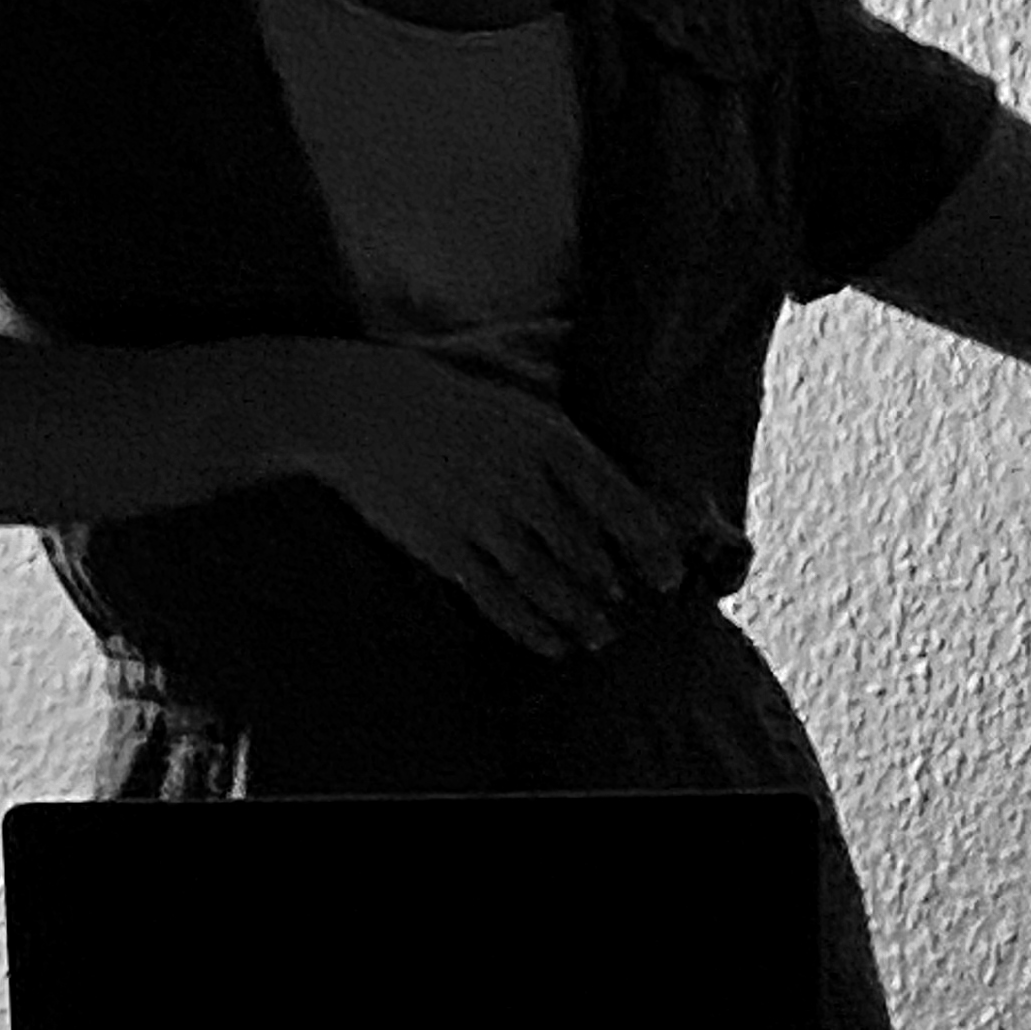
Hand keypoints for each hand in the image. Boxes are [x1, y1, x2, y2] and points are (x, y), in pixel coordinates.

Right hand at [275, 340, 692, 656]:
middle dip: (614, 587)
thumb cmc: (444, 396)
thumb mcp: (514, 387)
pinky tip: (552, 643)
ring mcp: (484, 518)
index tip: (670, 574)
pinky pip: (499, 599)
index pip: (618, 500)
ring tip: (600, 635)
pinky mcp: (447, 548)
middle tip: (633, 609)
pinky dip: (531, 627)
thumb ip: (563, 416)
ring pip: (547, 583)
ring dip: (580, 616)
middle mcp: (524, 481)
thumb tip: (604, 416)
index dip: (650, 545)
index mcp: (550, 438)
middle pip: (586, 550)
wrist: (360, 410)